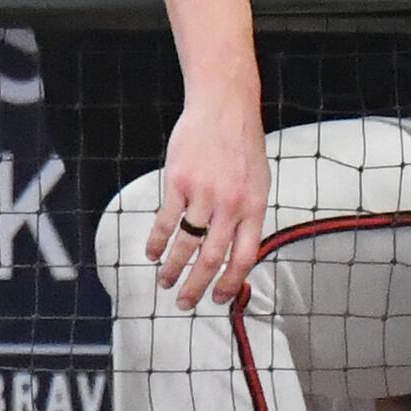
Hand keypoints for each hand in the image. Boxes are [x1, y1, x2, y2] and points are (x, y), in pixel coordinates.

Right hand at [145, 94, 273, 309]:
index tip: (220, 298)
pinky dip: (157, 241)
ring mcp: (204, 193)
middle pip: (213, 257)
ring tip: (165, 282)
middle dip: (197, 285)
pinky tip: (152, 254)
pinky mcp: (179, 182)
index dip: (232, 282)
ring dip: (173, 268)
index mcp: (255, 205)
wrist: (224, 108)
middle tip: (185, 303)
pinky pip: (165, 220)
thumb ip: (247, 214)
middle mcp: (231, 204)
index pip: (246, 255)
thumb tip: (237, 251)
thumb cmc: (242, 146)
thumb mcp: (258, 181)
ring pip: (186, 243)